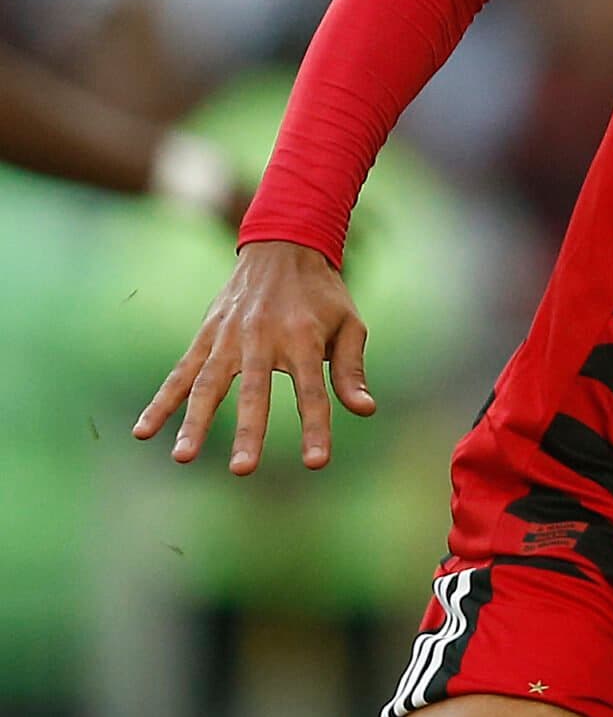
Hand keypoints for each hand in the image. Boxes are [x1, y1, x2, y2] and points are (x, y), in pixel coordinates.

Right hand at [133, 240, 373, 473]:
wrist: (283, 246)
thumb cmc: (322, 294)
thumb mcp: (349, 324)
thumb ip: (352, 369)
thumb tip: (365, 411)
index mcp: (304, 337)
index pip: (311, 390)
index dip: (315, 426)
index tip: (317, 462)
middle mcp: (262, 338)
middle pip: (255, 392)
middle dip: (249, 431)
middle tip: (243, 470)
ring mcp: (228, 337)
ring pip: (208, 385)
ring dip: (194, 422)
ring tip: (183, 457)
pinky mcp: (205, 337)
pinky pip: (180, 373)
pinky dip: (162, 402)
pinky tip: (144, 432)